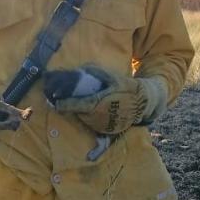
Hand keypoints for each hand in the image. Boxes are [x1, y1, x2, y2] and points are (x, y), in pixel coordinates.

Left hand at [51, 65, 168, 134]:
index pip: (77, 105)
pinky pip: (94, 125)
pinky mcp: (108, 130)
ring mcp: (104, 125)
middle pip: (80, 113)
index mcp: (98, 103)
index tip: (55, 103)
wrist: (144, 103)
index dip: (64, 105)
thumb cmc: (127, 88)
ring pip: (86, 120)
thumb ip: (96, 73)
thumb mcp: (113, 77)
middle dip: (75, 107)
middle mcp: (99, 117)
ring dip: (84, 113)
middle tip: (71, 100)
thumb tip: (81, 69)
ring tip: (90, 104)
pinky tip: (98, 111)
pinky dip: (92, 119)